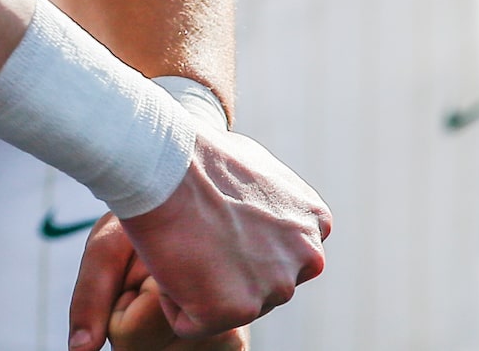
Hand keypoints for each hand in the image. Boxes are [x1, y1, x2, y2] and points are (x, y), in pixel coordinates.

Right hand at [66, 126, 326, 345]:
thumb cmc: (198, 155)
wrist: (165, 162)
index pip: (276, 256)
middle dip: (223, 268)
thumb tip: (268, 207)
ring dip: (199, 284)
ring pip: (225, 306)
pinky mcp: (237, 311)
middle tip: (195, 232)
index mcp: (314, 222)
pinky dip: (171, 299)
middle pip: (257, 286)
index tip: (215, 219)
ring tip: (183, 240)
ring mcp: (275, 287)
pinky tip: (169, 258)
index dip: (236, 241)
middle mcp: (306, 257)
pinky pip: (190, 322)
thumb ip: (274, 200)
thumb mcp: (257, 168)